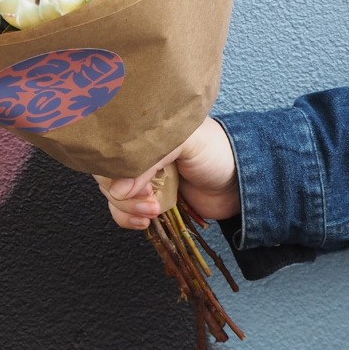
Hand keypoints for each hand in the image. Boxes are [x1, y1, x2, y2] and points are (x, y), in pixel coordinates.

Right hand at [94, 116, 239, 229]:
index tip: (131, 182)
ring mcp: (142, 177)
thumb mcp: (186, 141)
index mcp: (144, 130)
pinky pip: (122, 211)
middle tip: (148, 196)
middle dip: (123, 192)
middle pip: (106, 173)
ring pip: (112, 194)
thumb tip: (116, 189)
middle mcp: (139, 153)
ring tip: (153, 209)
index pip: (110, 146)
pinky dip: (127, 218)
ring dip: (127, 208)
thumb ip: (150, 159)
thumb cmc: (218, 152)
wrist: (242, 183)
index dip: (115, 168)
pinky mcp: (148, 200)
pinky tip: (143, 220)